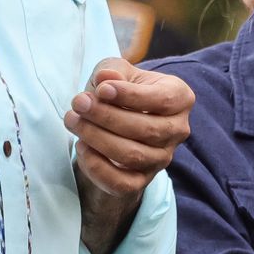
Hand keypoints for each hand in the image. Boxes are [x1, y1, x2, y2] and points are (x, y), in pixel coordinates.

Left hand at [65, 57, 194, 198]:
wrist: (116, 118)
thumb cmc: (121, 87)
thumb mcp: (117, 70)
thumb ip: (113, 71)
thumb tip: (105, 79)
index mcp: (179, 97)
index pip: (161, 100)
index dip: (130, 96)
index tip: (101, 89)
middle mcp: (177, 130)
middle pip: (146, 130)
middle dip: (107, 116)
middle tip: (78, 103)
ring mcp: (162, 158)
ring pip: (133, 156)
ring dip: (97, 138)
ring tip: (73, 120)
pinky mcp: (143, 180)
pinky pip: (122, 183)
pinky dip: (98, 167)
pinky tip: (81, 146)